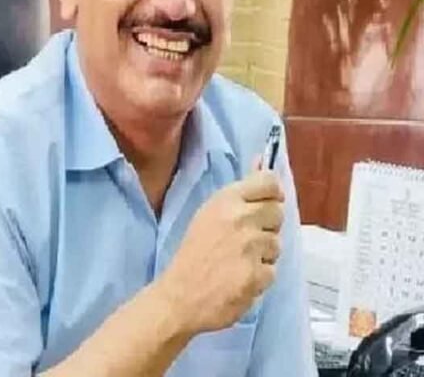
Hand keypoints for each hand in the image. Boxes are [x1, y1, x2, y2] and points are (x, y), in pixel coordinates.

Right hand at [158, 166, 283, 334]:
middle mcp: (240, 219)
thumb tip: (264, 160)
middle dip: (267, 226)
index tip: (263, 205)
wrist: (179, 295)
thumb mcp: (209, 215)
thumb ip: (239, 193)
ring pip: (277, 244)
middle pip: (278, 213)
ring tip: (238, 262)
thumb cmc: (192, 254)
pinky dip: (259, 277)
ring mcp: (250, 247)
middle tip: (245, 240)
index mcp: (225, 201)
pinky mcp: (258, 274)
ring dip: (263, 255)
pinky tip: (240, 279)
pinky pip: (273, 271)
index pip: (269, 183)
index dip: (271, 194)